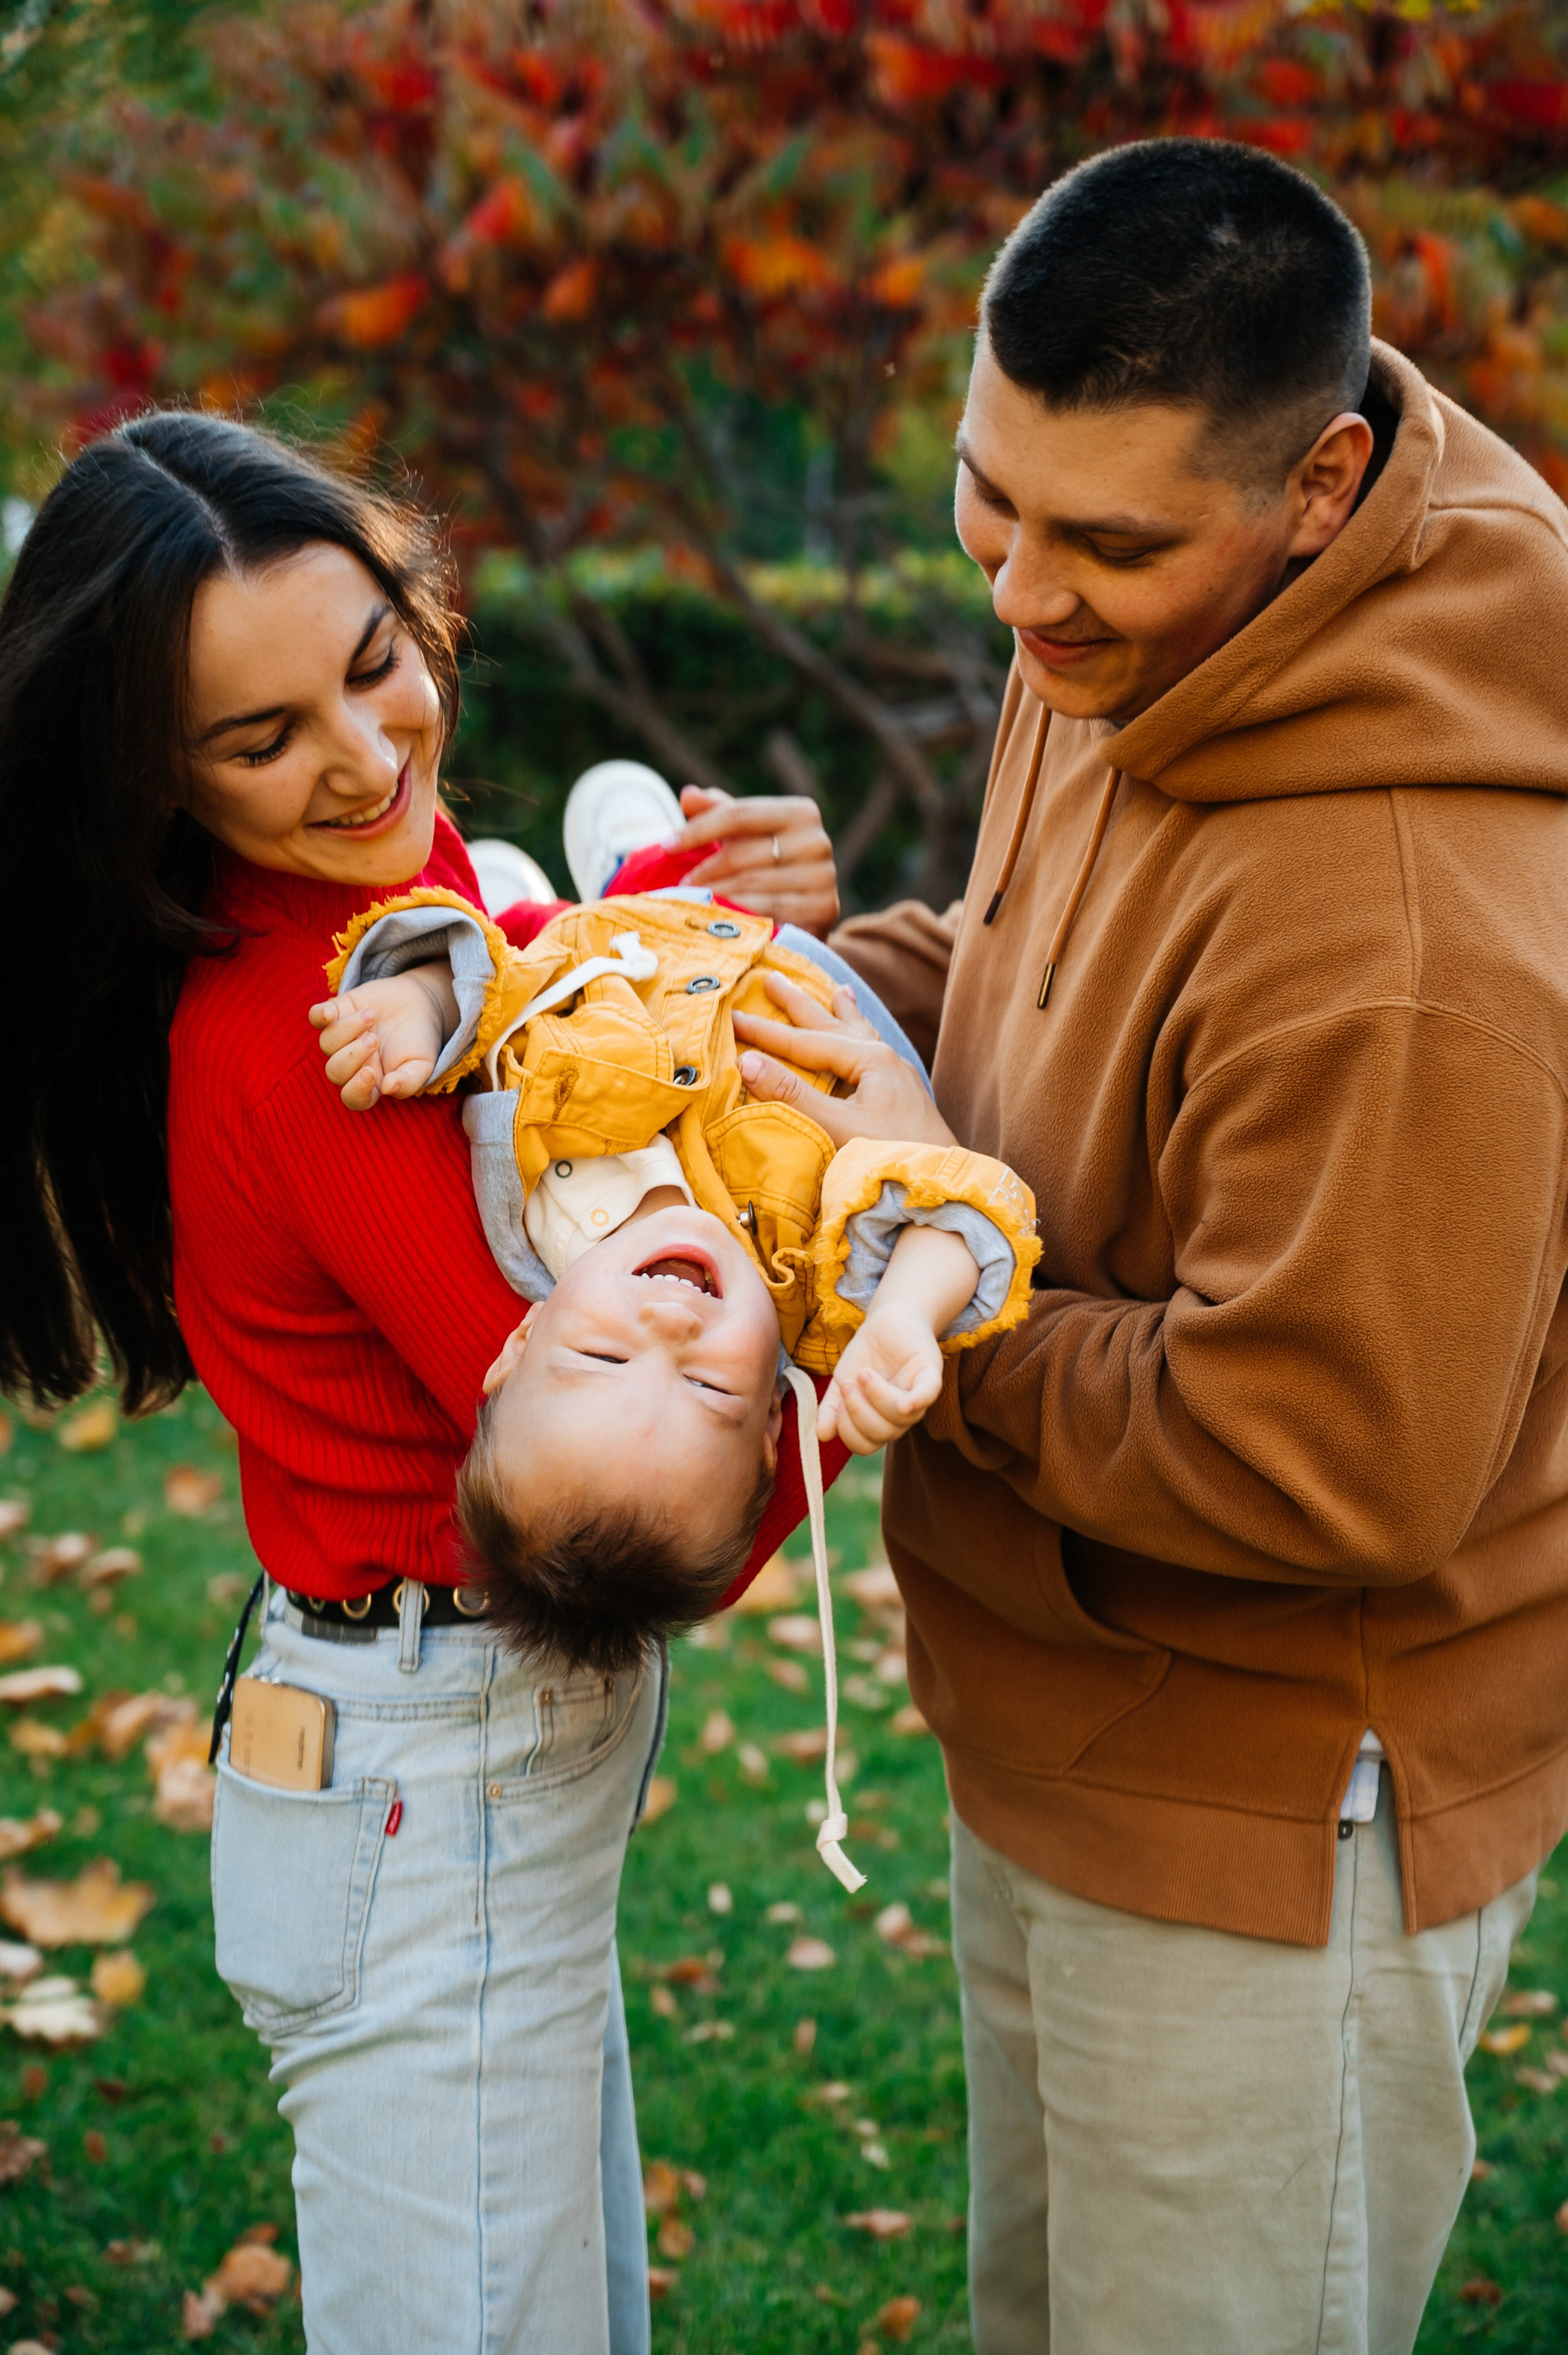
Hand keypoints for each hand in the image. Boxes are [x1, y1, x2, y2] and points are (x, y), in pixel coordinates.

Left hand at [308, 967, 456, 1110]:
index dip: (356, 1090)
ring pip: (326, 1043)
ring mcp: (341, 1038)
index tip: (371, 1073)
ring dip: (347, 1029)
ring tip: (372, 1016)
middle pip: (335, 1071)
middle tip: (374, 1040)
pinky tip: (330, 1013)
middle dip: (353, 1055)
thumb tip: (387, 1088)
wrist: (420, 1004)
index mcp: (371, 1083)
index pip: (353, 1098)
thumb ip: (408, 1082)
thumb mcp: (422, 1065)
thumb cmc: (419, 1041)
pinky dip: (319, 1015)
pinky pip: (315, 1017)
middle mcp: (351, 1064)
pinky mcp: (337, 1012)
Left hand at [674, 784, 839, 934]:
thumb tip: (687, 795)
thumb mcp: (746, 834)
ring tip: (693, 901)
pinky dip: (739, 914)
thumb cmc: (769, 864)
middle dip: (705, 869)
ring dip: (716, 894)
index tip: (665, 845)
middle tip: (681, 884)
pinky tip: (719, 917)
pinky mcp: (824, 909)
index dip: (698, 829)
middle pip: (744, 852)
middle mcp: (818, 841)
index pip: (739, 814)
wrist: (808, 909)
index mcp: (801, 812)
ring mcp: (823, 877)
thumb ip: (718, 812)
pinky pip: (768, 911)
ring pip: (753, 883)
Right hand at [734, 973, 954, 1149]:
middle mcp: (886, 1060)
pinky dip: (864, 1040)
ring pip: (860, 1035)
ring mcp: (898, 1078)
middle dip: (800, 1004)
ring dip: (841, 1014)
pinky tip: (868, 1042)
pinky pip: (875, 1054)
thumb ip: (793, 1095)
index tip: (731, 1017)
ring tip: (837, 990)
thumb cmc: (891, 1158)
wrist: (943, 1189)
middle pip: (833, 1025)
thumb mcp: (837, 1127)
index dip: (765, 1032)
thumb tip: (746, 1062)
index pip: (805, 1042)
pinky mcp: (904, 1098)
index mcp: (870, 1060)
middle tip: (771, 977)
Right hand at [819, 1306, 944, 1452]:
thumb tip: (821, 1435)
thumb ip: (830, 1409)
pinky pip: (928, 1394)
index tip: (838, 1406)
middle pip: (884, 1434)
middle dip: (860, 1413)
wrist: (885, 1323)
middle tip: (848, 1386)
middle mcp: (901, 1415)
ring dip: (877, 1397)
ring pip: (902, 1417)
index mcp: (880, 1421)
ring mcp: (918, 1395)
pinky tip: (904, 1403)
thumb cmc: (864, 1357)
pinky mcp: (930, 1373)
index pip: (866, 1445)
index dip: (849, 1431)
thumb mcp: (841, 1383)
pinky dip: (917, 1402)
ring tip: (863, 1373)